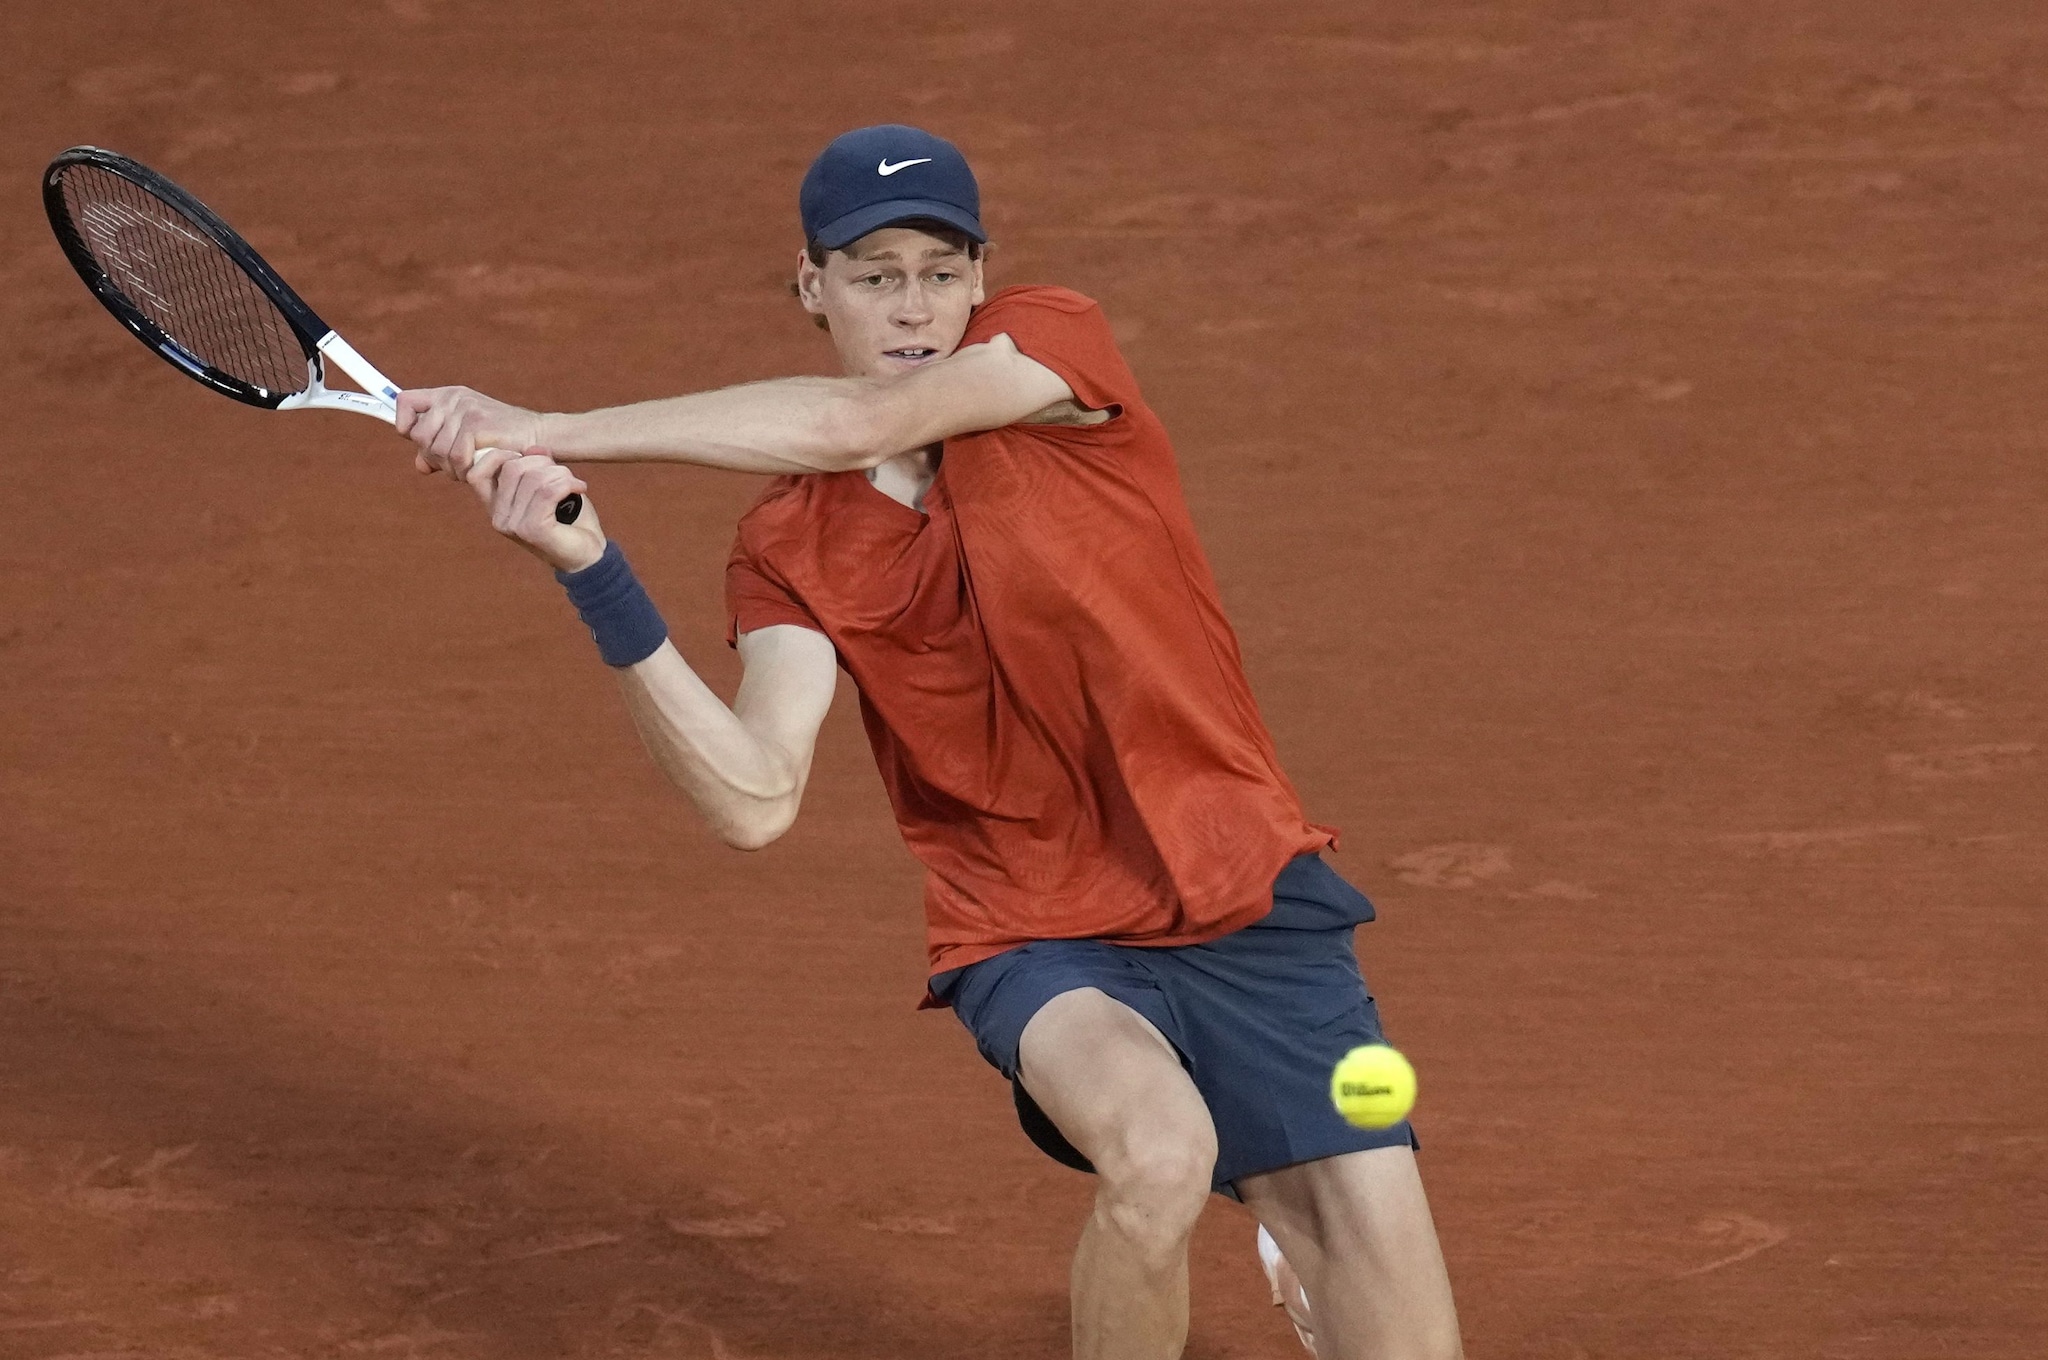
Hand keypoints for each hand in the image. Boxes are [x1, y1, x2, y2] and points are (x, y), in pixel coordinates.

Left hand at [397, 386, 545, 478]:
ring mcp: (464, 409)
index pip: (405, 402)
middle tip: (455, 465)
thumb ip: (440, 451)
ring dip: (451, 469)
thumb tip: (420, 466)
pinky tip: (478, 468)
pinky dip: (465, 470)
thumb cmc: (502, 439)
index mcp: (446, 396)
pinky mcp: (476, 424)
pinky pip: (455, 457)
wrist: (537, 435)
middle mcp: (452, 398)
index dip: (404, 424)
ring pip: (436, 450)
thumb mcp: (466, 441)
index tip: (420, 441)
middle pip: (418, 435)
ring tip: (469, 468)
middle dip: (434, 457)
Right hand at [466, 448, 603, 571]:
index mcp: (496, 506)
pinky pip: (548, 491)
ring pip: (533, 478)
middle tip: (562, 473)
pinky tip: (580, 487)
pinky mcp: (532, 530)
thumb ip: (537, 468)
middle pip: (511, 468)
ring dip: (560, 473)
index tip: (528, 457)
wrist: (587, 556)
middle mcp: (498, 517)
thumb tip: (534, 447)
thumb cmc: (570, 521)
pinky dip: (568, 483)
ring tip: (574, 483)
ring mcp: (513, 525)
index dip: (499, 456)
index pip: (476, 473)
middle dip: (542, 462)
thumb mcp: (549, 487)